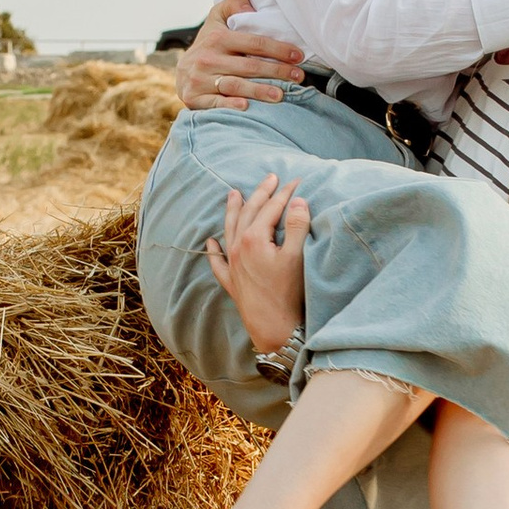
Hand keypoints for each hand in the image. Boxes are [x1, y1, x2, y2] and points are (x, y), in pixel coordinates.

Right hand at [177, 0, 305, 110]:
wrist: (182, 71)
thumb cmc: (209, 43)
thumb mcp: (217, 17)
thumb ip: (234, 3)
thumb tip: (251, 9)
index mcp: (217, 38)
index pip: (254, 43)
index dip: (278, 50)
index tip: (298, 56)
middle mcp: (207, 58)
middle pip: (249, 67)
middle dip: (277, 72)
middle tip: (298, 76)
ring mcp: (200, 79)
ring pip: (235, 85)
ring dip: (260, 91)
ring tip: (281, 95)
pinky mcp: (194, 97)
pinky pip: (215, 102)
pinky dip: (231, 105)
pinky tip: (247, 106)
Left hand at [204, 172, 309, 357]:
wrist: (274, 329)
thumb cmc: (288, 294)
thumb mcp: (297, 257)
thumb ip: (296, 226)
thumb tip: (298, 201)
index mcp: (254, 238)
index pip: (271, 207)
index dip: (285, 193)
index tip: (296, 182)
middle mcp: (238, 248)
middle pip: (249, 212)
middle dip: (261, 194)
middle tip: (271, 178)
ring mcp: (232, 265)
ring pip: (229, 230)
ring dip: (233, 210)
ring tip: (233, 193)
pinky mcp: (232, 282)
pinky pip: (218, 261)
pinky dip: (214, 249)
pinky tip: (210, 242)